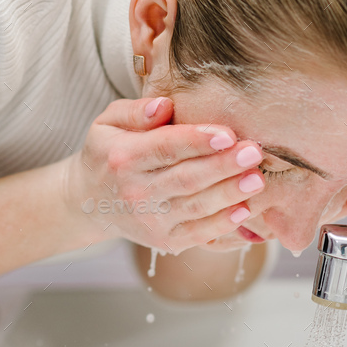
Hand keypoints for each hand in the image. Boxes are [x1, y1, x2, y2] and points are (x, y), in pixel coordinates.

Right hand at [62, 96, 265, 254]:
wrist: (89, 202)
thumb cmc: (109, 153)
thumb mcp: (108, 122)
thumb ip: (136, 110)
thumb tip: (165, 105)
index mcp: (123, 157)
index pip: (165, 147)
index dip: (197, 141)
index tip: (228, 134)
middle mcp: (135, 191)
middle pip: (186, 178)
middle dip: (223, 166)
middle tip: (254, 153)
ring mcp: (151, 220)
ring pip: (196, 207)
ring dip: (229, 194)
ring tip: (257, 180)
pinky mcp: (165, 240)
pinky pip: (198, 233)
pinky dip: (223, 224)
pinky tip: (245, 210)